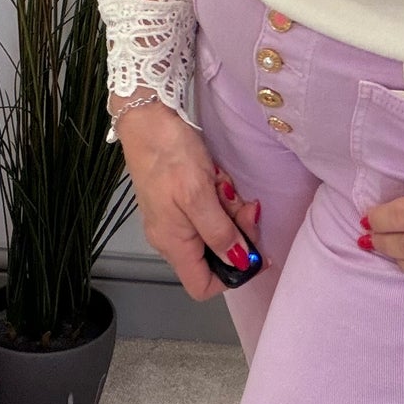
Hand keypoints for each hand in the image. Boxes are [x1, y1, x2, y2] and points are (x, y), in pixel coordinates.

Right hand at [114, 99, 263, 299]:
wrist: (147, 117)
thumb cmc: (170, 155)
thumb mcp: (200, 193)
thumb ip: (219, 232)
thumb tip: (240, 263)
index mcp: (174, 244)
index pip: (203, 286)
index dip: (232, 275)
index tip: (256, 253)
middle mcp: (173, 237)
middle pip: (215, 254)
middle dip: (237, 232)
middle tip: (247, 205)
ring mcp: (175, 216)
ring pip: (216, 229)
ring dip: (229, 209)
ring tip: (225, 183)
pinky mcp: (180, 197)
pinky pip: (208, 208)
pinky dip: (219, 196)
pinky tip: (217, 177)